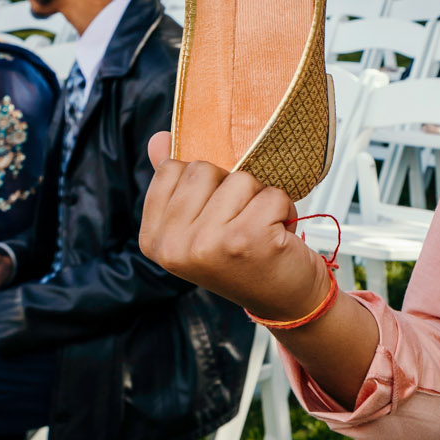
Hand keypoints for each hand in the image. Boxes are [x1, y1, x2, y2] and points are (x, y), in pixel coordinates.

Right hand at [138, 132, 328, 321]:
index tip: (213, 213)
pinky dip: (284, 208)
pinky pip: (272, 193)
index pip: (171, 170)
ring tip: (259, 228)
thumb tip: (159, 139)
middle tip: (240, 222)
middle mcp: (176, 246)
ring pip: (240, 179)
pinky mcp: (249, 239)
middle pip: (205, 170)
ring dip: (259, 199)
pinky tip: (277, 235)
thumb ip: (175, 183)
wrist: (284, 300)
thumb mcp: (199, 226)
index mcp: (155, 239)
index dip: (203, 183)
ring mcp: (210, 243)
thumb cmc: (242, 260)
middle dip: (232, 188)